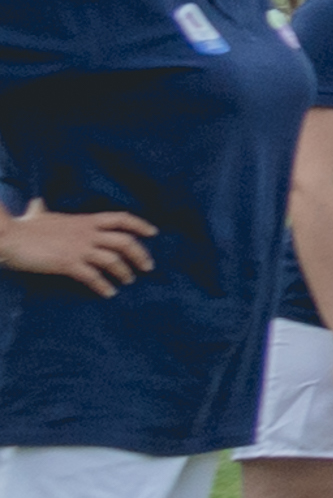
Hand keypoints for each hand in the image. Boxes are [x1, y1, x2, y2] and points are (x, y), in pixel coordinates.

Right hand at [0, 203, 150, 295]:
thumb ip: (42, 209)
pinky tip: (109, 293)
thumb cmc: (24, 228)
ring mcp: (79, 248)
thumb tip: (37, 203)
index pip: (121, 219)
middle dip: (140, 254)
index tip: (153, 233)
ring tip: (129, 281)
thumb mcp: (39, 214)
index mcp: (85, 220)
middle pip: (125, 241)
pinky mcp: (67, 264)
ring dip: (124, 272)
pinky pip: (92, 277)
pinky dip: (103, 286)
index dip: (140, 224)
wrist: (10, 238)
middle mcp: (87, 233)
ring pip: (113, 260)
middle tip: (148, 267)